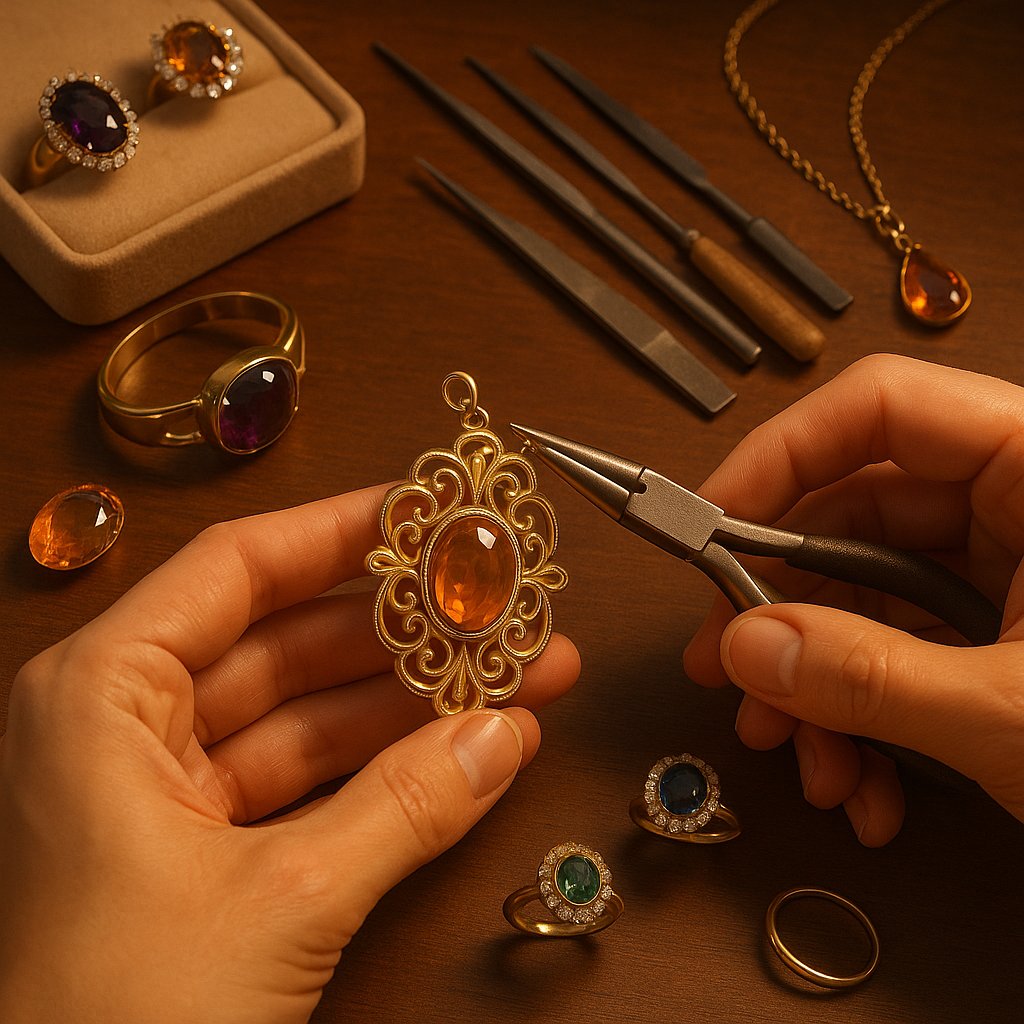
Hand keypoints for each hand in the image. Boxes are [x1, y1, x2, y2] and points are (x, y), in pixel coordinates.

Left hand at [0, 484, 579, 1022]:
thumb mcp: (278, 902)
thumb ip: (401, 809)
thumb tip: (501, 736)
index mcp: (100, 694)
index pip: (240, 567)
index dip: (345, 532)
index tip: (432, 515)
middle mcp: (124, 725)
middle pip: (285, 638)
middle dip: (403, 630)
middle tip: (498, 607)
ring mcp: (162, 789)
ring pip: (303, 713)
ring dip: (407, 702)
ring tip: (510, 677)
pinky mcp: (197, 850)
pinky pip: (302, 780)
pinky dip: (379, 770)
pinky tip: (460, 753)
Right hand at [683, 354, 1023, 846]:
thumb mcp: (1021, 714)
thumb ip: (872, 677)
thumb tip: (747, 646)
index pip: (881, 409)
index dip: (778, 457)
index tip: (709, 524)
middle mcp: (1022, 506)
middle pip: (851, 517)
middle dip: (782, 608)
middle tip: (728, 667)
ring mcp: (1008, 573)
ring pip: (862, 599)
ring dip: (818, 686)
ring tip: (808, 762)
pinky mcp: (999, 633)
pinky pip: (898, 651)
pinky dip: (864, 718)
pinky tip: (865, 784)